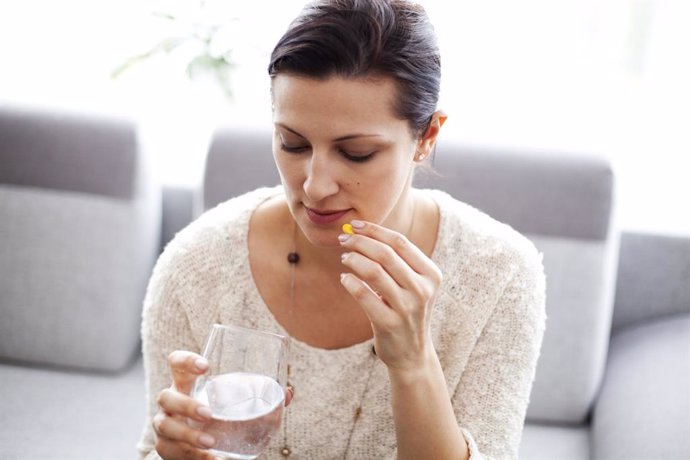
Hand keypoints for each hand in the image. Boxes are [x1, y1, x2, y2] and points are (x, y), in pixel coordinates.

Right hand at [153, 351, 294, 459]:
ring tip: (211, 441)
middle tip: (209, 413)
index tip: (207, 366)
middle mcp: (170, 401)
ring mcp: (164, 424)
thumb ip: (260, 395)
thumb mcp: (233, 402)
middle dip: (186, 405)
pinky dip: (191, 457)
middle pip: (166, 396)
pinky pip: (171, 452)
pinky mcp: (165, 447)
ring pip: (165, 426)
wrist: (196, 442)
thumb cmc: (217, 413)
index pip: (176, 362)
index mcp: (186, 383)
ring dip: (188, 434)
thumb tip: (288, 393)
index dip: (187, 360)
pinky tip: (213, 459)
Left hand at [338, 220, 442, 373]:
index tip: (355, 225)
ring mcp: (407, 308)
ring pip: (374, 272)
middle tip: (343, 238)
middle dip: (360, 242)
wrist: (412, 353)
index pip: (400, 242)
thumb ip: (397, 261)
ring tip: (344, 257)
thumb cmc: (407, 311)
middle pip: (386, 254)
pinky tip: (344, 278)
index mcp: (431, 274)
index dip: (375, 230)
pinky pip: (363, 295)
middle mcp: (422, 289)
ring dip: (354, 259)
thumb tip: (362, 232)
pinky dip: (350, 282)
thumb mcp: (413, 285)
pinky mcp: (389, 323)